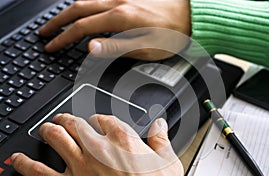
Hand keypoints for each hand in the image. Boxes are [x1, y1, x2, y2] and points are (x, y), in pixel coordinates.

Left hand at [11, 114, 183, 175]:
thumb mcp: (167, 161)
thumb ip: (161, 139)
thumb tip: (160, 125)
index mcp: (121, 139)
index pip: (103, 120)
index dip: (97, 119)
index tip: (96, 122)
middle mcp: (98, 147)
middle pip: (76, 124)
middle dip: (69, 120)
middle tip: (64, 119)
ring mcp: (81, 165)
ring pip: (57, 138)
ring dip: (49, 131)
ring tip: (46, 129)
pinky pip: (40, 172)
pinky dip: (26, 164)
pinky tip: (18, 160)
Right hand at [39, 0, 190, 59]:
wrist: (193, 17)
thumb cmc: (173, 34)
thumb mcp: (145, 48)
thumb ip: (116, 46)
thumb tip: (90, 47)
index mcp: (120, 17)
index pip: (81, 27)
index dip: (62, 37)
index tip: (51, 46)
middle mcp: (118, 1)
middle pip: (78, 9)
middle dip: (58, 21)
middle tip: (44, 31)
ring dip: (69, 10)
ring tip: (59, 21)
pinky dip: (87, 2)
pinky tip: (85, 8)